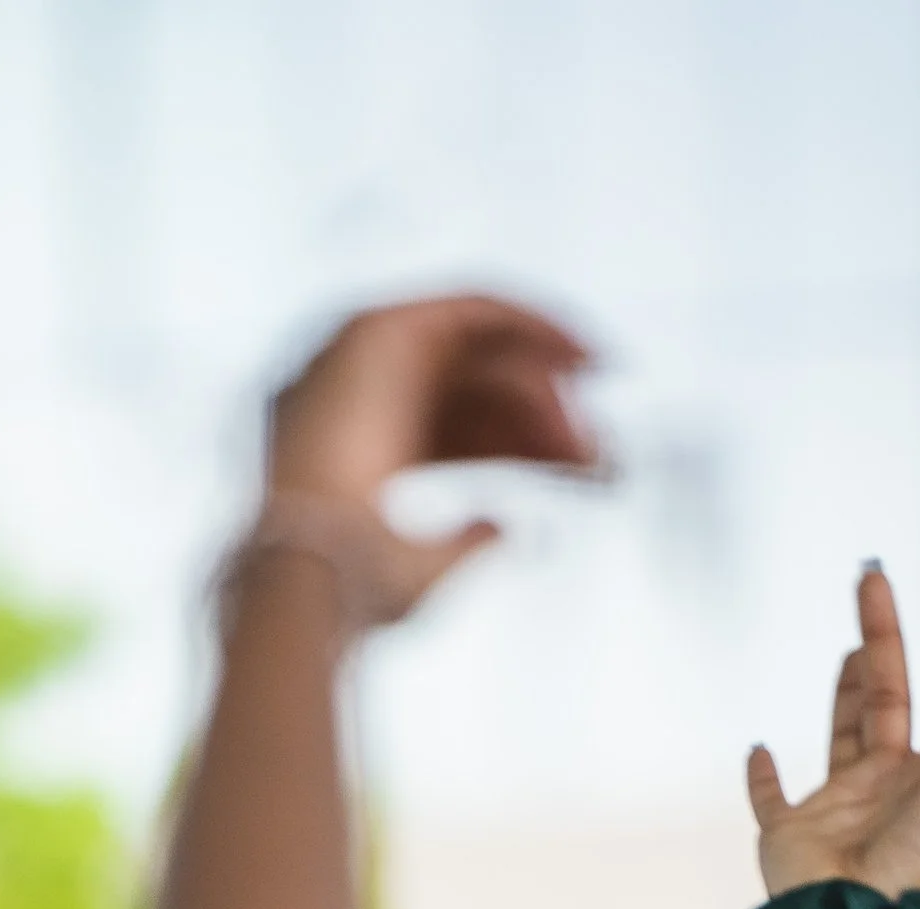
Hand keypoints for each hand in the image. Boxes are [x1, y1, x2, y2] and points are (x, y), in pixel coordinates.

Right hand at [257, 292, 599, 624]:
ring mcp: (361, 360)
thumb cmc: (356, 589)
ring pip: (478, 348)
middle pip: (479, 392)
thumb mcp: (427, 572)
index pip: (465, 435)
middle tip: (611, 457)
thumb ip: (469, 543)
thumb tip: (512, 528)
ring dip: (549, 370)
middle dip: (551, 419)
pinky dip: (530, 320)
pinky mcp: (373, 328)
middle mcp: (362, 402)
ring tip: (608, 396)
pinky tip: (582, 355)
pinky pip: (471, 307)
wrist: (307, 569)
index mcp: (367, 460)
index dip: (531, 442)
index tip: (595, 466)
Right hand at [747, 569, 919, 898]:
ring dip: (847, 685)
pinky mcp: (790, 831)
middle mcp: (893, 785)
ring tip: (856, 640)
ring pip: (843, 730)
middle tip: (873, 577)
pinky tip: (761, 750)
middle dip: (885, 633)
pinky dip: (762, 777)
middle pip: (889, 693)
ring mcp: (841, 807)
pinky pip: (771, 799)